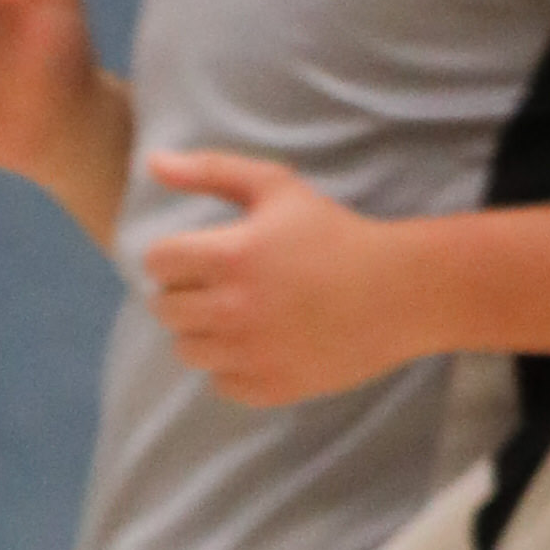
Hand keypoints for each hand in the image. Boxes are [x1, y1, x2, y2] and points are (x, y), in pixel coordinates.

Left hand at [141, 150, 421, 402]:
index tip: (203, 256)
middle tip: (227, 283)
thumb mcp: (277, 187)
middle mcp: (231, 309)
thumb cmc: (334, 234)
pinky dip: (233, 365)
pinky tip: (264, 341)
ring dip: (204, 331)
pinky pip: (219, 382)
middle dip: (186, 292)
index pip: (157, 263)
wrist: (397, 292)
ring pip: (186, 349)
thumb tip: (152, 162)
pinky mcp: (267, 387)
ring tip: (243, 313)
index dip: (176, 256)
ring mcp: (249, 354)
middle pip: (164, 309)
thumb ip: (211, 170)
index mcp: (229, 257)